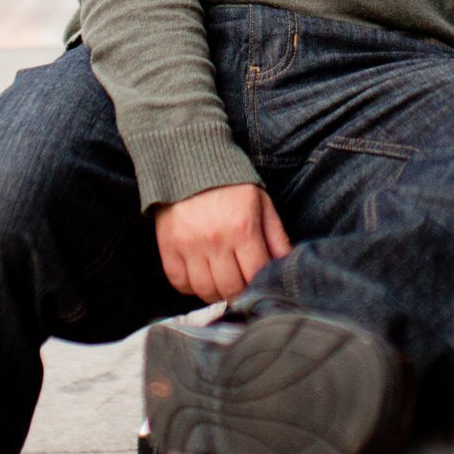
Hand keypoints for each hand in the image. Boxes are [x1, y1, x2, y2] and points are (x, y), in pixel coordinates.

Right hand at [151, 182, 291, 301]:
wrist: (188, 161)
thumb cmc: (230, 184)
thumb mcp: (261, 202)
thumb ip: (276, 236)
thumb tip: (284, 266)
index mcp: (243, 227)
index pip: (255, 275)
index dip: (259, 285)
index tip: (258, 283)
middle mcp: (215, 239)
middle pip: (230, 289)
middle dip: (239, 292)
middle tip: (239, 284)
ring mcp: (189, 245)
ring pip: (205, 291)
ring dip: (216, 293)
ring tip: (220, 281)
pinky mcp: (168, 246)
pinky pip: (180, 283)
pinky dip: (190, 287)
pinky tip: (199, 274)